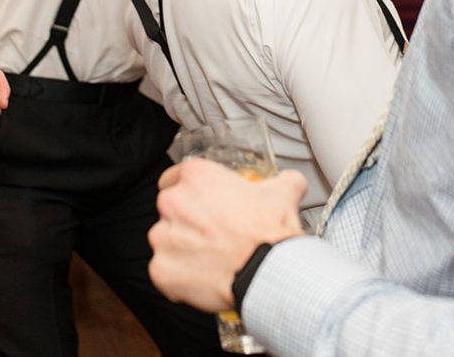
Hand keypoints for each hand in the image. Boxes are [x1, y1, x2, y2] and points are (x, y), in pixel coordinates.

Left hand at [148, 159, 307, 311]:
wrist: (267, 272)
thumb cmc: (269, 233)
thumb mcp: (283, 192)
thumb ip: (283, 181)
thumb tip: (292, 182)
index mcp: (195, 176)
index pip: (175, 177)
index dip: (191, 193)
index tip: (203, 204)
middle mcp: (173, 202)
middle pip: (170, 210)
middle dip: (188, 222)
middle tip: (214, 234)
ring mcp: (164, 237)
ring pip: (167, 241)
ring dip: (183, 249)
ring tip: (211, 257)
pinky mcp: (161, 269)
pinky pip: (165, 271)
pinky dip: (180, 276)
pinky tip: (204, 276)